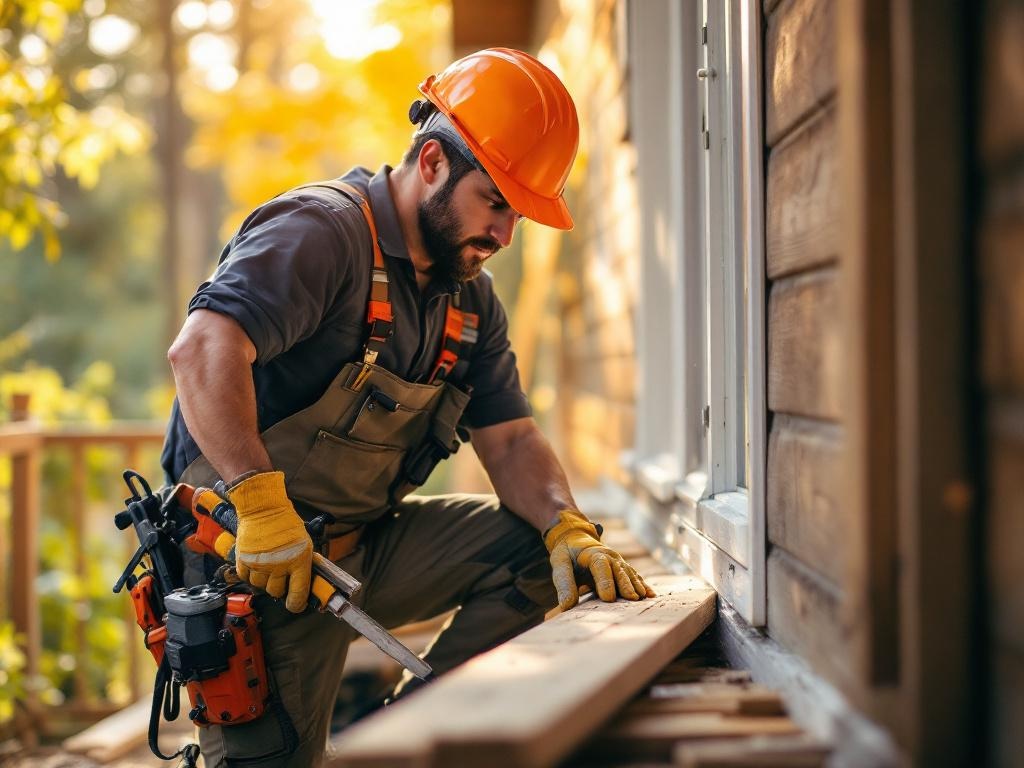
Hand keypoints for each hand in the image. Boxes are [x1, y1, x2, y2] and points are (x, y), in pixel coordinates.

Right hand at [228, 471, 312, 612]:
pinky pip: (246, 578)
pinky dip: (251, 575)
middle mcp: (278, 566)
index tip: (297, 605)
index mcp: (298, 561)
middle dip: (280, 588)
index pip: (298, 593)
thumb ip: (303, 563)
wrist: (263, 508)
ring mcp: (259, 565)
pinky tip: (256, 565)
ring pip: (260, 586)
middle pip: (276, 592)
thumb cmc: (286, 523)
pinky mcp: (243, 561)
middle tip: (282, 578)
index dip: (298, 604)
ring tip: (268, 567)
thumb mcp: (304, 542)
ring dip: (265, 581)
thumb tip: (305, 580)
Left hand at [543, 509, 655, 611]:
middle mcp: (610, 556)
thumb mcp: (560, 564)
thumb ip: (564, 584)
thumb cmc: (567, 554)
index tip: (608, 598)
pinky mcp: (623, 569)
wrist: (576, 540)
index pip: (600, 566)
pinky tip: (651, 595)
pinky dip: (642, 585)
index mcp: (593, 554)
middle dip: (626, 585)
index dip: (605, 581)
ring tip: (643, 598)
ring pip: (629, 574)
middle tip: (632, 599)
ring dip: (636, 586)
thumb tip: (566, 607)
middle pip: (619, 570)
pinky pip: (635, 576)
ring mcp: (619, 562)